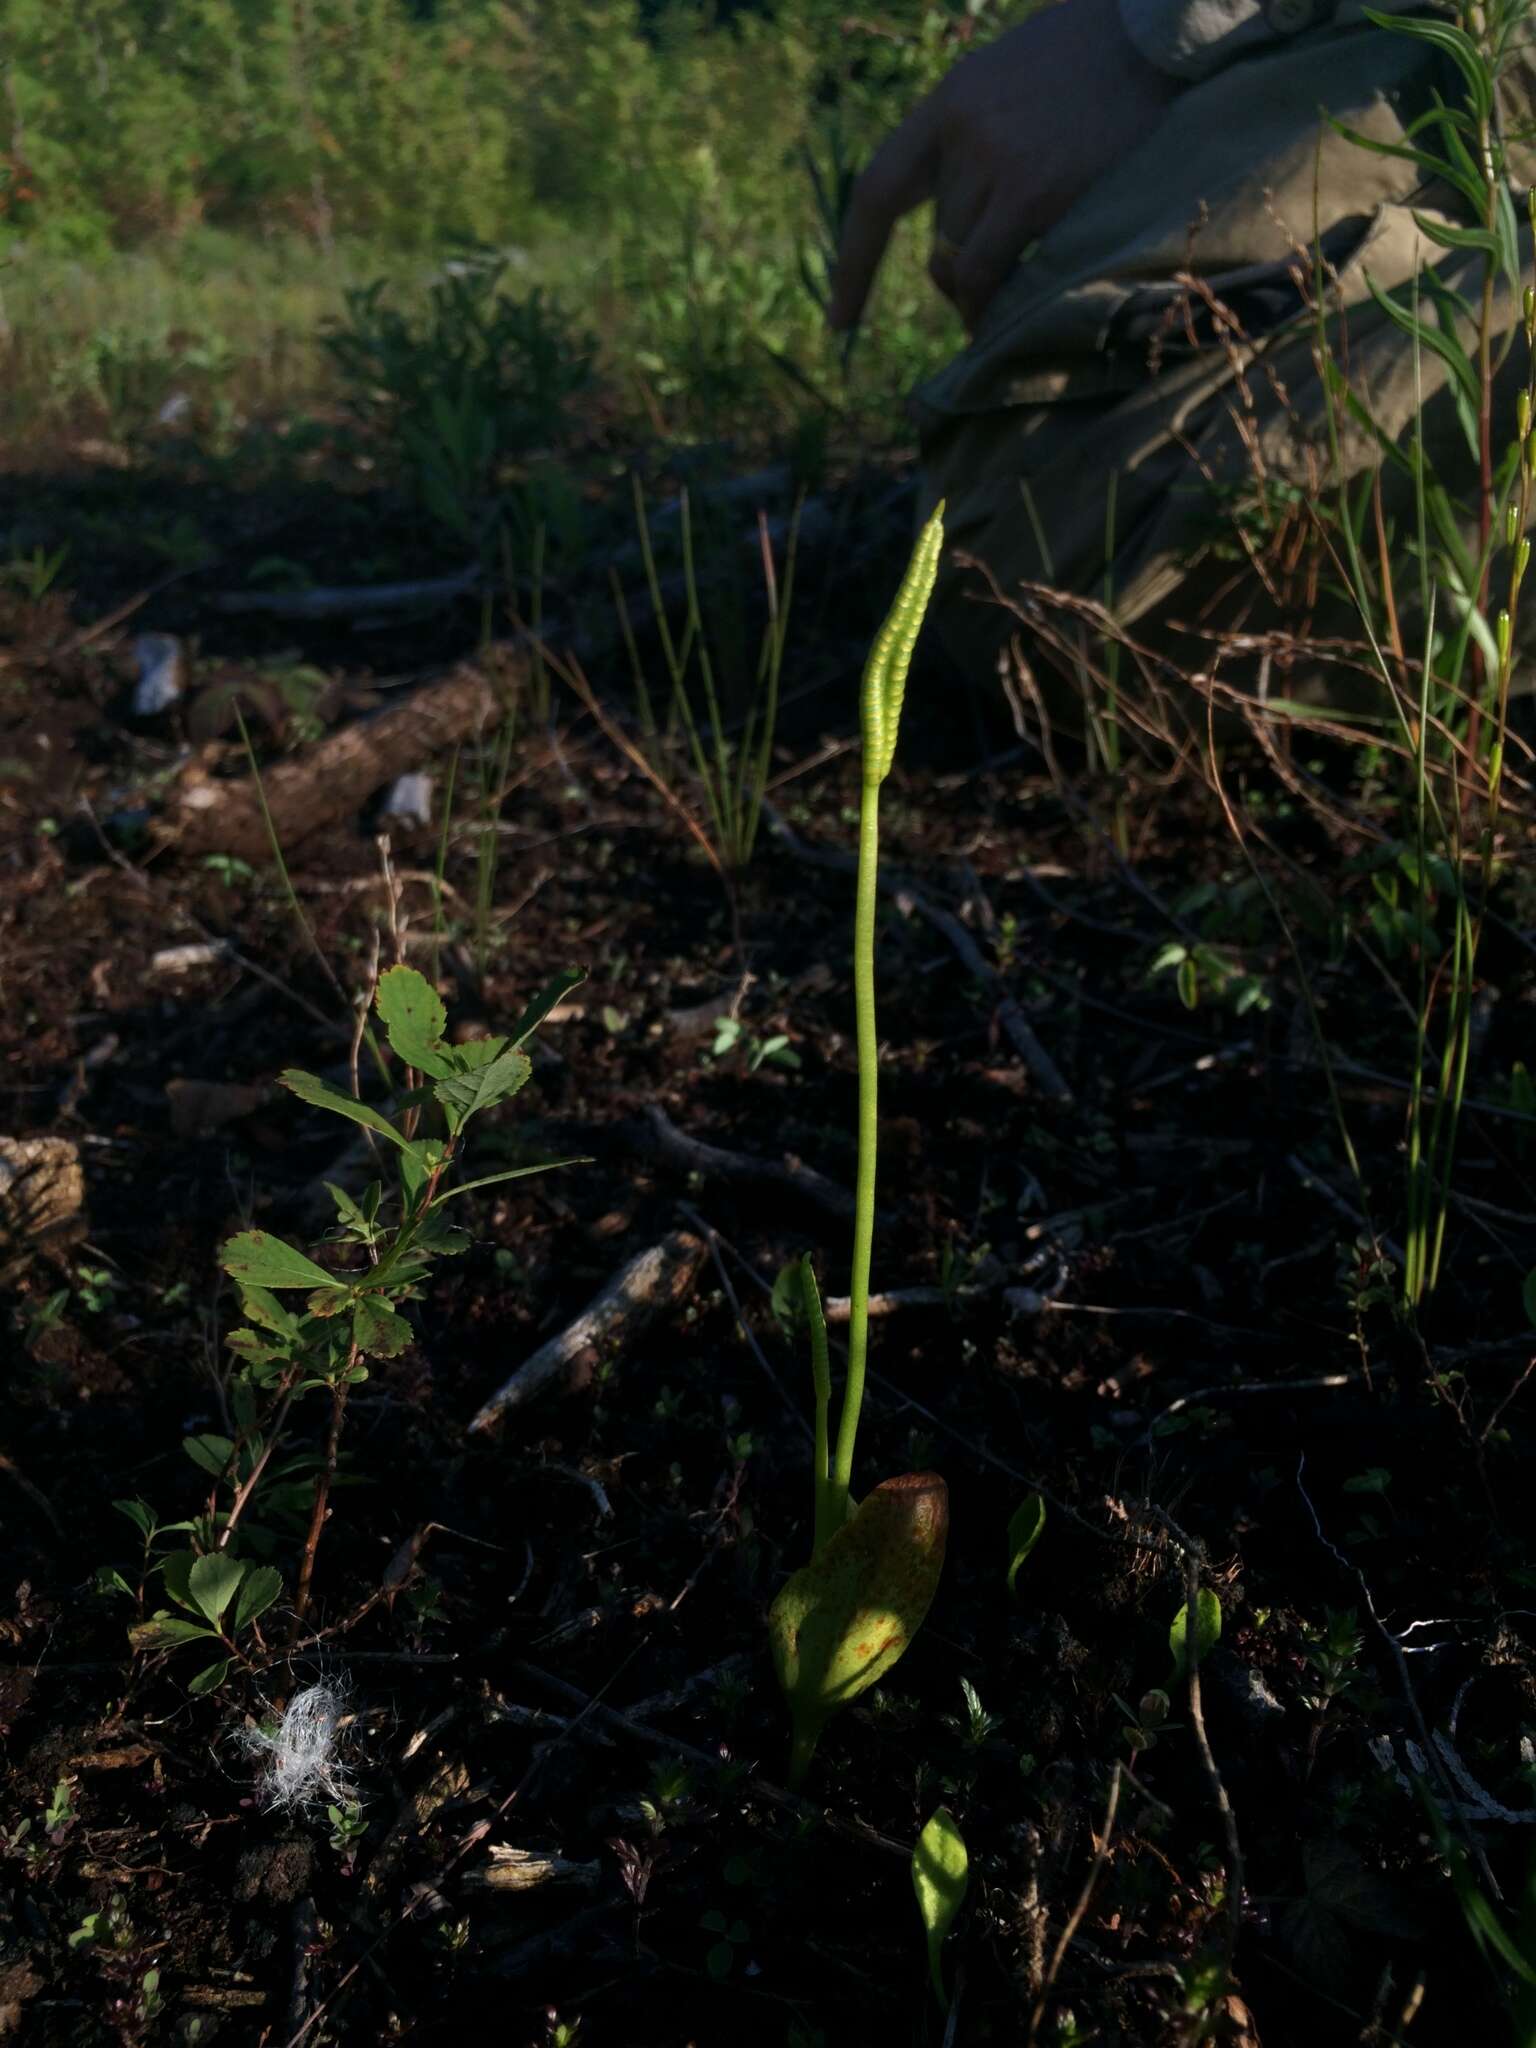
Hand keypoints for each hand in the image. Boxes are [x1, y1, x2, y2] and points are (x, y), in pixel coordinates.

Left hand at [829, 0, 1179, 334]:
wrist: (1157, 26)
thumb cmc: (1096, 57)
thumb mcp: (1012, 79)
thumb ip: (978, 136)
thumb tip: (961, 221)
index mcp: (950, 102)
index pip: (878, 191)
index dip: (853, 263)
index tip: (838, 321)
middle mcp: (963, 132)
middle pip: (938, 238)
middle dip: (961, 273)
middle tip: (994, 291)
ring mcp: (997, 163)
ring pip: (960, 262)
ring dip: (983, 290)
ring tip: (1016, 295)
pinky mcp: (1036, 193)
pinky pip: (990, 275)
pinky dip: (990, 309)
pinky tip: (1006, 320)